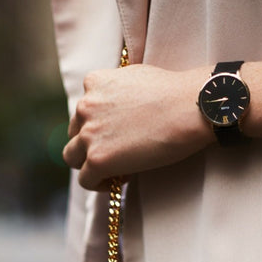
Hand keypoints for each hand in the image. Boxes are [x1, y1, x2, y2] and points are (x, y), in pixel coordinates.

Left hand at [63, 63, 211, 187]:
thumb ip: (119, 92)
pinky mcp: (97, 159)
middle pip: (74, 132)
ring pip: (72, 157)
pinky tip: (118, 181)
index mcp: (94, 82)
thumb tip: (121, 109)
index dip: (99, 125)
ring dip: (89, 164)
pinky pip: (86, 179)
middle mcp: (85, 105)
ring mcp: (89, 133)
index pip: (84, 109)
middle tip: (117, 154)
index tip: (118, 135)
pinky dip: (98, 184)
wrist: (189, 108)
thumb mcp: (136, 78)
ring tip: (114, 170)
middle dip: (91, 144)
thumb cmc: (174, 93)